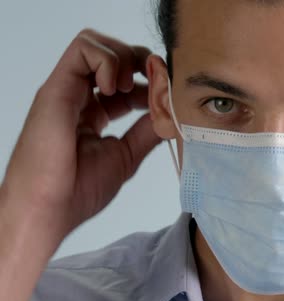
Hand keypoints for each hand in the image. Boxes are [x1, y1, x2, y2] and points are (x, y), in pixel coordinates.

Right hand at [0, 29, 160, 238]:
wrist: (48, 208)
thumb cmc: (79, 190)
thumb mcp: (126, 155)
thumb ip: (147, 131)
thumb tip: (169, 113)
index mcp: (93, 112)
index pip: (125, 80)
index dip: (150, 82)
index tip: (166, 98)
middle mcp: (78, 96)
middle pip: (110, 54)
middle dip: (139, 61)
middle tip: (155, 83)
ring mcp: (67, 90)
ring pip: (95, 43)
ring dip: (123, 57)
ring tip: (130, 87)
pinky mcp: (57, 88)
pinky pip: (83, 50)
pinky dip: (108, 61)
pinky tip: (116, 89)